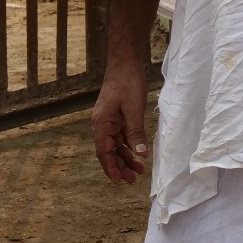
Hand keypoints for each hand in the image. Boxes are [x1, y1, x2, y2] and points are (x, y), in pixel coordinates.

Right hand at [91, 60, 149, 182]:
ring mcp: (109, 120)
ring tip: (138, 171)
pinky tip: (139, 153)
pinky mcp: (117, 115)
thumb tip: (140, 155)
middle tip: (133, 179)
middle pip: (108, 151)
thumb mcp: (134, 109)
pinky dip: (129, 145)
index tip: (118, 181)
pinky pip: (121, 136)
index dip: (110, 168)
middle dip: (120, 166)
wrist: (126, 61)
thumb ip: (136, 133)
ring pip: (116, 145)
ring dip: (126, 157)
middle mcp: (102, 123)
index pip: (103, 152)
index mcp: (102, 123)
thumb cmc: (128, 81)